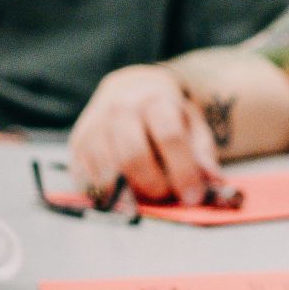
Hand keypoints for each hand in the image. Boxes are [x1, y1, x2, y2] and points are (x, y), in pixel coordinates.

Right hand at [67, 64, 219, 204]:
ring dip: (131, 195)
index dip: (183, 171)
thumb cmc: (167, 116)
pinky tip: (124, 192)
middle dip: (154, 186)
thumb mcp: (192, 126)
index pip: (169, 137)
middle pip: (133, 157)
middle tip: (167, 196)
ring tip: (148, 194)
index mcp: (154, 101)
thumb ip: (202, 155)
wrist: (130, 92)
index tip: (193, 196)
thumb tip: (212, 183)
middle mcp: (120, 110)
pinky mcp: (76, 147)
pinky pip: (88, 182)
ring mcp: (94, 128)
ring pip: (108, 173)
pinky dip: (109, 196)